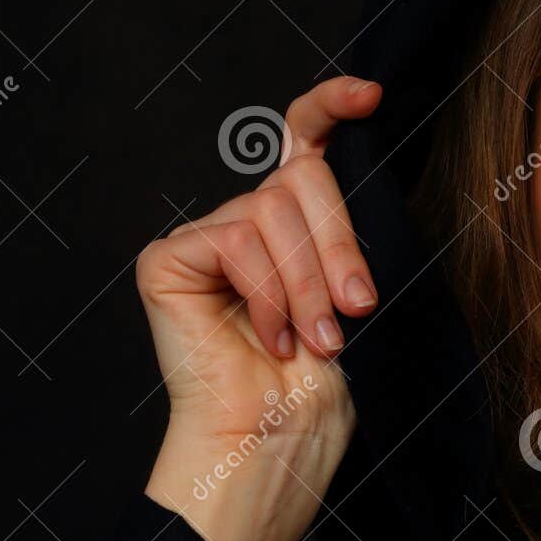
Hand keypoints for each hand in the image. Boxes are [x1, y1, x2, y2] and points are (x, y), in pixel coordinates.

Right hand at [136, 76, 382, 540]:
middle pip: (303, 178)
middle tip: (354, 310)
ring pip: (274, 209)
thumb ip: (340, 232)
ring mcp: (206, 240)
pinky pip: (237, 237)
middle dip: (340, 246)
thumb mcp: (349, 296)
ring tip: (313, 339)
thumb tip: (350, 167)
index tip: (370, 95)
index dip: (329, 107)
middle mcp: (246, 226)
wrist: (273, 445)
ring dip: (308, 282)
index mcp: (294, 232)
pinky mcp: (170, 259)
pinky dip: (266, 290)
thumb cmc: (315, 392)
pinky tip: (266, 335)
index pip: (303, 145)